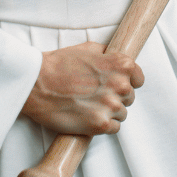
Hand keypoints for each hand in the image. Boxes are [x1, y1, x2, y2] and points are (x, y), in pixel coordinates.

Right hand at [20, 42, 144, 135]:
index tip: (117, 84)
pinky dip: (104, 125)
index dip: (128, 81)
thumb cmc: (59, 64)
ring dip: (109, 112)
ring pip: (122, 114)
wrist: (37, 83)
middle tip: (97, 95)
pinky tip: (90, 117)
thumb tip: (114, 59)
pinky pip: (114, 128)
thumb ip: (107, 54)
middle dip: (116, 96)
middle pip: (130, 97)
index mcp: (121, 65)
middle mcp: (120, 85)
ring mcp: (111, 106)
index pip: (139, 78)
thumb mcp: (88, 48)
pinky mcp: (100, 125)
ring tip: (90, 106)